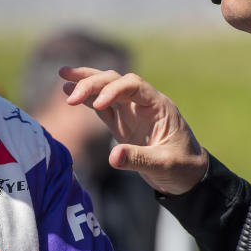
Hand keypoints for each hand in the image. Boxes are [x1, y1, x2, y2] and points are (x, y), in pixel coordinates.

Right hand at [60, 66, 207, 194]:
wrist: (187, 175)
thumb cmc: (182, 168)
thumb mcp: (164, 165)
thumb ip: (139, 159)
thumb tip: (112, 157)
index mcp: (157, 106)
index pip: (133, 85)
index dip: (113, 90)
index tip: (98, 106)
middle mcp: (143, 103)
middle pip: (115, 81)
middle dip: (92, 83)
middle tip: (69, 94)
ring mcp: (131, 112)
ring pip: (106, 88)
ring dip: (86, 81)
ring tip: (62, 74)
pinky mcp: (121, 123)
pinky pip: (101, 105)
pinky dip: (86, 98)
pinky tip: (68, 92)